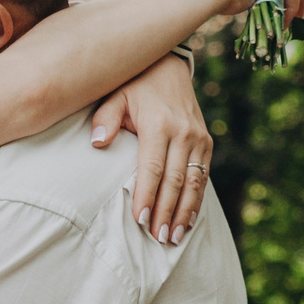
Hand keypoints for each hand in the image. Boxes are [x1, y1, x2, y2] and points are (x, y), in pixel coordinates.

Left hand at [90, 55, 214, 245]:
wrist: (167, 65)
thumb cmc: (134, 84)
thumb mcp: (115, 95)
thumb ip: (105, 119)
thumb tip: (97, 142)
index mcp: (159, 124)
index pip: (152, 168)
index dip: (146, 195)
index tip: (139, 219)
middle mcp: (183, 132)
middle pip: (175, 181)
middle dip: (166, 212)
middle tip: (157, 238)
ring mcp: (198, 137)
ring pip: (193, 182)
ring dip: (184, 212)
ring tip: (173, 237)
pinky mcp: (206, 141)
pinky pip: (203, 176)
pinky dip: (196, 200)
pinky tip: (188, 220)